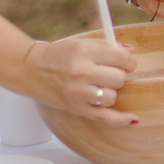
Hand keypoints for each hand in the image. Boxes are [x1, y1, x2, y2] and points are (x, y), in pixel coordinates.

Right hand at [19, 36, 139, 124]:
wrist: (29, 69)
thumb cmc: (56, 55)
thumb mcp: (80, 43)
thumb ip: (106, 46)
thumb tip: (130, 52)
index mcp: (84, 52)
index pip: (121, 58)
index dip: (129, 62)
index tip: (127, 64)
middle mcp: (81, 72)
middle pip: (119, 79)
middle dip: (119, 76)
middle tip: (110, 74)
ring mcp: (77, 92)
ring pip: (112, 97)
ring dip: (111, 92)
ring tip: (100, 86)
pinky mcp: (75, 108)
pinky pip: (103, 117)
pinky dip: (120, 119)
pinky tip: (133, 118)